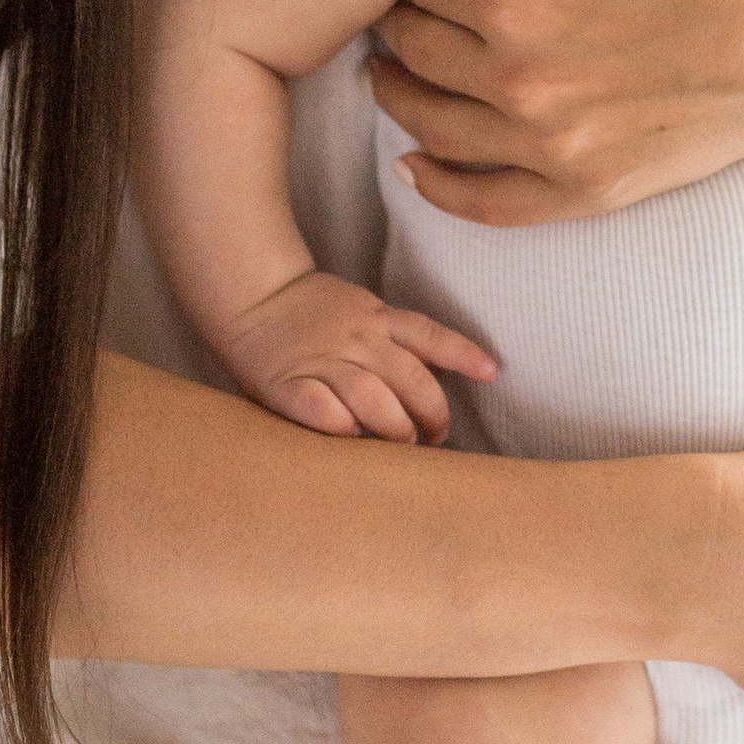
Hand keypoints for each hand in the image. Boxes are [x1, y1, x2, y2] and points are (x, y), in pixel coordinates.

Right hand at [212, 270, 495, 443]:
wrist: (252, 296)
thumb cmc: (313, 314)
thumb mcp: (363, 309)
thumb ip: (394, 337)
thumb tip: (439, 369)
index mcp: (376, 317)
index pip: (428, 335)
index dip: (462, 353)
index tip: (490, 372)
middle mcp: (356, 338)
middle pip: (408, 378)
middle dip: (430, 413)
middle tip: (436, 438)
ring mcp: (322, 360)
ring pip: (372, 398)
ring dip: (395, 427)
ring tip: (404, 447)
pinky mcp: (288, 384)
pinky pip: (322, 410)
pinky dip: (343, 427)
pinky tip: (355, 439)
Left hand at [369, 0, 743, 220]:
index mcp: (520, 2)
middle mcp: (521, 83)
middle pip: (417, 56)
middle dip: (397, 29)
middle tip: (396, 10)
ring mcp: (552, 147)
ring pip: (432, 128)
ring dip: (399, 98)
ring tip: (392, 71)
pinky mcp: (585, 191)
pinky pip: (484, 205)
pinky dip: (437, 188)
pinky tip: (415, 164)